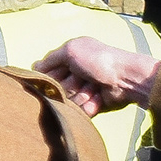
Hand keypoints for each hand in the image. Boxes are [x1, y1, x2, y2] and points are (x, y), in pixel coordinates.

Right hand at [39, 35, 159, 111]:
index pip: (46, 72)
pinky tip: (98, 98)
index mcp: (70, 58)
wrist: (126, 79)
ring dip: (79, 95)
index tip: (55, 76)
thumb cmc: (98, 60)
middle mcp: (75, 73)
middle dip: (66, 86)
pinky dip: (88, 105)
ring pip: (67, 101)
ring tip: (93, 88)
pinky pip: (80, 110)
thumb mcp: (71, 50)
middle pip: (56, 88)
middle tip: (80, 80)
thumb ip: (50, 58)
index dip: (49, 76)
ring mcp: (83, 89)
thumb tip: (34, 67)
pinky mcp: (91, 104)